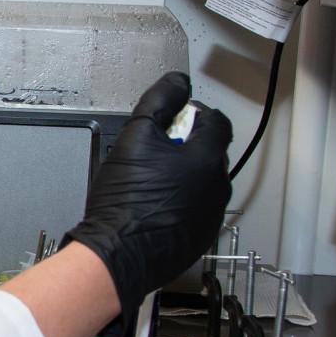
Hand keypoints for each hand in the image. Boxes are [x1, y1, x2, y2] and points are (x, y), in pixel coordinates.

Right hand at [65, 72, 231, 316]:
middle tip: (154, 149)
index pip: (217, 121)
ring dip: (184, 174)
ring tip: (149, 179)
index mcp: (208, 158)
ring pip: (204, 182)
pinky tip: (152, 205)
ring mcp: (211, 215)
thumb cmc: (126, 201)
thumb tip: (178, 82)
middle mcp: (218, 187)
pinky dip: (180, 201)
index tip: (174, 117)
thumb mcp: (136, 135)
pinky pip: (196, 209)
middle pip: (211, 151)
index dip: (195, 113)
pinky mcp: (200, 237)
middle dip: (187, 144)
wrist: (118, 254)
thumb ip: (161, 101)